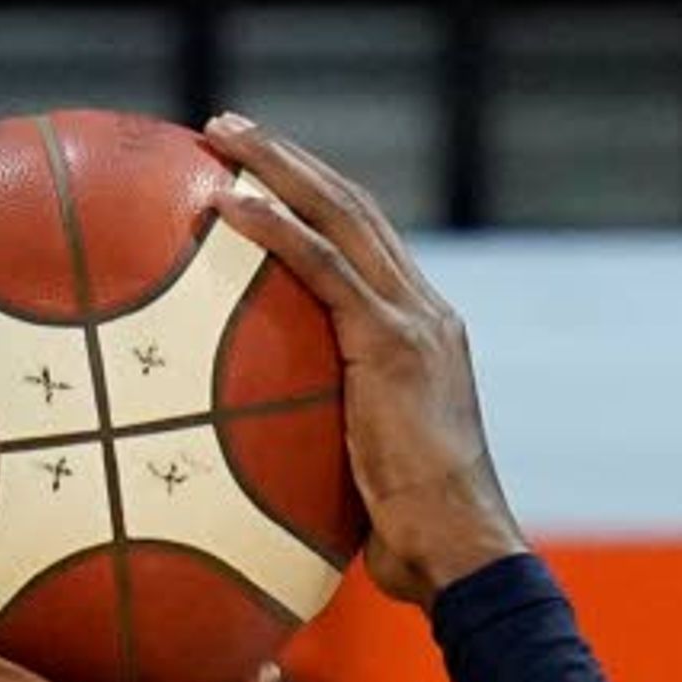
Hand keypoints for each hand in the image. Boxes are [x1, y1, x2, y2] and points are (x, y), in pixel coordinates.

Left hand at [203, 113, 530, 609]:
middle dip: (290, 161)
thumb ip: (322, 441)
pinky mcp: (392, 343)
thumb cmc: (407, 540)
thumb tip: (257, 463)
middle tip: (229, 129)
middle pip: (353, 208)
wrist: (460, 552)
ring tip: (221, 134)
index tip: (259, 175)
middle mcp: (424, 311)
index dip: (314, 201)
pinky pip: (324, 268)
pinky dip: (275, 230)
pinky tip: (227, 206)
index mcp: (421, 334)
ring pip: (341, 215)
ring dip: (277, 168)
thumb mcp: (357, 475)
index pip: (364, 245)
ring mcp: (413, 321)